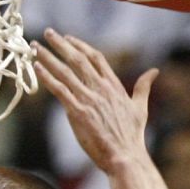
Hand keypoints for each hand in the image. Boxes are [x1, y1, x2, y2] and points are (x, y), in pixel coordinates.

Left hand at [33, 29, 156, 175]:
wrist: (125, 156)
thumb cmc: (132, 136)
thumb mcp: (140, 107)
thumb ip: (143, 87)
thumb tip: (154, 71)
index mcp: (113, 85)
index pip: (96, 57)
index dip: (80, 45)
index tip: (68, 37)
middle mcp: (100, 88)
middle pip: (78, 58)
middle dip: (61, 44)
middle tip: (48, 32)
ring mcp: (89, 98)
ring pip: (65, 71)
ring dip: (48, 57)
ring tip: (35, 47)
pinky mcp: (78, 111)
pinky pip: (59, 90)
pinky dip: (47, 77)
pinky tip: (36, 68)